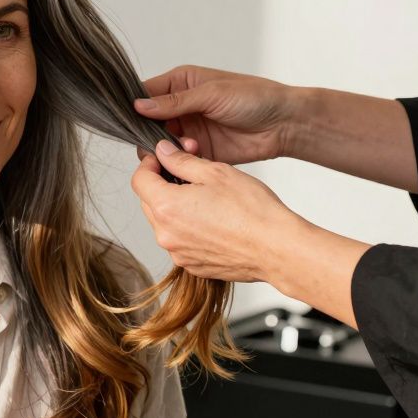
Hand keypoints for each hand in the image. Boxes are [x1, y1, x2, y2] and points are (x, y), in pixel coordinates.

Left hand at [130, 140, 302, 282]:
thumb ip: (181, 161)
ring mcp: (177, 253)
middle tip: (187, 177)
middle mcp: (165, 234)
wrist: (278, 249)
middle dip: (161, 186)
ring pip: (164, 223)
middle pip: (148, 202)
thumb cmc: (253, 210)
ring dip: (175, 208)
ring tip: (205, 200)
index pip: (139, 180)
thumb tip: (162, 151)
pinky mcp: (191, 266)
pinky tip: (213, 222)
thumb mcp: (216, 173)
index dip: (148, 164)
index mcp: (167, 207)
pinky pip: (179, 241)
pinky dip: (188, 229)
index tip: (161, 158)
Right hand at [134, 65, 297, 165]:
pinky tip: (196, 152)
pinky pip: (177, 158)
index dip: (135, 106)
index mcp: (180, 83)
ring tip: (189, 145)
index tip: (132, 119)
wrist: (285, 124)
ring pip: (160, 142)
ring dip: (168, 146)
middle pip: (147, 122)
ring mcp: (188, 129)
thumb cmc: (254, 97)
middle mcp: (180, 106)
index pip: (145, 93)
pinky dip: (180, 158)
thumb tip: (138, 106)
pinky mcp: (198, 150)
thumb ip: (174, 102)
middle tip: (162, 137)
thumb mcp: (211, 93)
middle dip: (151, 131)